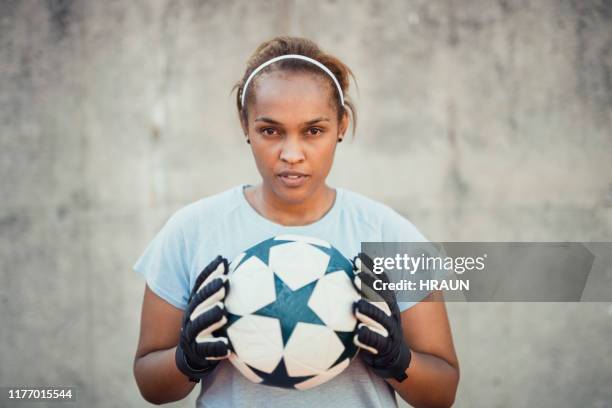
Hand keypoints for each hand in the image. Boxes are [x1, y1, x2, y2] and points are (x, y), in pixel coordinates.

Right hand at [175, 255, 230, 381]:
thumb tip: (228, 260)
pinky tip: (226, 346)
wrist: (186, 358)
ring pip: (201, 324)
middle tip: (224, 281)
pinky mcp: (199, 353)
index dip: (210, 272)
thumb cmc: (205, 326)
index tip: (223, 260)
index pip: (200, 285)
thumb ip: (215, 289)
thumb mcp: (206, 306)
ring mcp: (193, 335)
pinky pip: (207, 351)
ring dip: (211, 316)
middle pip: (200, 302)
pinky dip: (216, 348)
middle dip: (211, 290)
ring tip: (222, 311)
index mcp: (194, 304)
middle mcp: (191, 317)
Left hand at [351, 252, 411, 381]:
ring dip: (369, 311)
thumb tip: (350, 269)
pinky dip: (368, 338)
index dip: (371, 269)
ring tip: (356, 304)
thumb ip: (369, 294)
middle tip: (355, 273)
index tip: (358, 256)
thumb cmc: (380, 331)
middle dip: (369, 284)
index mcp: (389, 304)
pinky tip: (358, 333)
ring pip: (380, 319)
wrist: (400, 362)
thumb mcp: (379, 310)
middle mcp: (391, 315)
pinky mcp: (385, 350)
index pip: (381, 282)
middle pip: (381, 297)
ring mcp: (389, 332)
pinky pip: (376, 344)